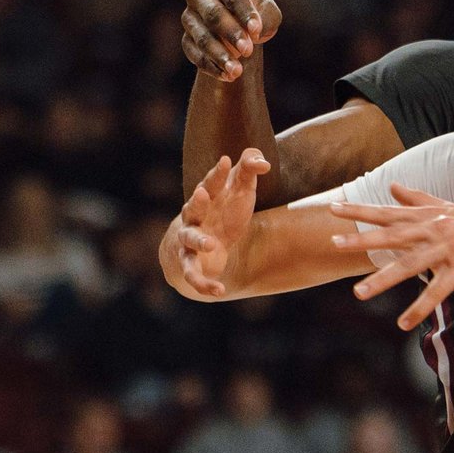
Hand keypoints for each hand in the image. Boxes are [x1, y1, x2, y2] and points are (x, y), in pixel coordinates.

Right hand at [176, 150, 267, 297]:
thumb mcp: (240, 189)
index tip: (226, 161)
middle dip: (197, 201)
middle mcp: (194, 217)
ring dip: (198, 241)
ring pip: (190, 240)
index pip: (211, 182)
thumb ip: (249, 170)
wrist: (202, 245)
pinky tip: (219, 291)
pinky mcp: (191, 264)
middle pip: (193, 207)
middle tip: (201, 193)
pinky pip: (193, 275)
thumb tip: (263, 162)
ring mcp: (190, 240)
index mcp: (206, 197)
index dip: (218, 173)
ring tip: (211, 245)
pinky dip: (204, 284)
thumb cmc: (224, 211)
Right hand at [180, 0, 281, 81]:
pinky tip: (227, 76)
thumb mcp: (268, 12)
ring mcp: (189, 17)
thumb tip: (254, 33)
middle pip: (214, 14)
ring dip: (220, 55)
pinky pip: (195, 54)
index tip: (256, 32)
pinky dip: (211, 66)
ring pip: (202, 37)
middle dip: (231, 34)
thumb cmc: (255, 14)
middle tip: (248, 51)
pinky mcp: (185, 39)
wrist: (237, 28)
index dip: (245, 14)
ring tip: (237, 71)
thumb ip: (267, 18)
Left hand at [329, 187, 453, 330]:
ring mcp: (448, 250)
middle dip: (362, 239)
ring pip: (409, 265)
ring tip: (358, 293)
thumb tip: (393, 184)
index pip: (388, 212)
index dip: (360, 211)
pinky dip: (419, 308)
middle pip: (393, 235)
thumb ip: (418, 198)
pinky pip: (436, 291)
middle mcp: (435, 230)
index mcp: (429, 216)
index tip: (333, 209)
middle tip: (334, 243)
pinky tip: (403, 323)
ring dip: (382, 280)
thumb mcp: (449, 208)